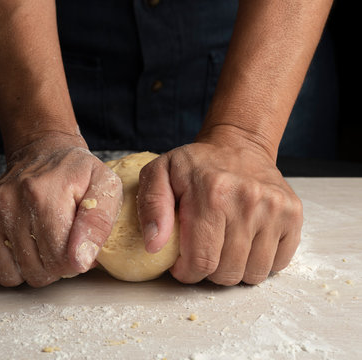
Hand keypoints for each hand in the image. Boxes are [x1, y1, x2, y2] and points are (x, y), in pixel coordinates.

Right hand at [0, 133, 121, 286]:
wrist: (42, 151)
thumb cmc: (76, 173)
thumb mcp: (105, 187)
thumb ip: (99, 224)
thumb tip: (82, 261)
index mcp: (44, 195)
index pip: (60, 261)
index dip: (75, 261)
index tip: (79, 244)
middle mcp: (9, 202)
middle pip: (36, 272)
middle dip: (53, 267)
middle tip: (59, 243)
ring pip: (9, 275)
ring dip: (28, 269)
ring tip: (40, 245)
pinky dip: (4, 263)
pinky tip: (18, 244)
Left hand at [137, 141, 302, 284]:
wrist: (238, 145)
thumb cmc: (196, 164)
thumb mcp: (159, 173)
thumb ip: (151, 207)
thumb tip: (154, 245)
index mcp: (212, 193)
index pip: (201, 261)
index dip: (186, 272)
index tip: (181, 263)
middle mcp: (248, 201)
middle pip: (227, 272)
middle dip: (209, 271)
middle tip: (202, 251)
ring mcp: (275, 208)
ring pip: (253, 274)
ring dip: (234, 269)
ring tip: (223, 247)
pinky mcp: (294, 215)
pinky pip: (278, 264)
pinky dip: (259, 262)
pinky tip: (246, 243)